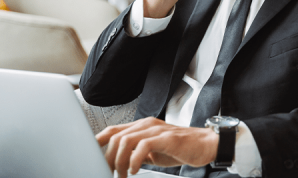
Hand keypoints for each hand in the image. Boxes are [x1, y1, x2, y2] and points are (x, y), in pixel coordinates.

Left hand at [96, 117, 217, 176]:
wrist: (206, 145)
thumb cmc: (180, 149)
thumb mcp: (153, 152)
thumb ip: (136, 153)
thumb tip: (117, 163)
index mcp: (142, 126)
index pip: (113, 130)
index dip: (97, 143)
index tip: (90, 159)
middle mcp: (147, 124)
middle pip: (115, 136)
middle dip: (107, 158)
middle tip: (109, 173)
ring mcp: (157, 130)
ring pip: (125, 140)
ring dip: (119, 161)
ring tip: (122, 175)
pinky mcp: (167, 137)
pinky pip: (143, 146)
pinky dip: (134, 160)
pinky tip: (134, 170)